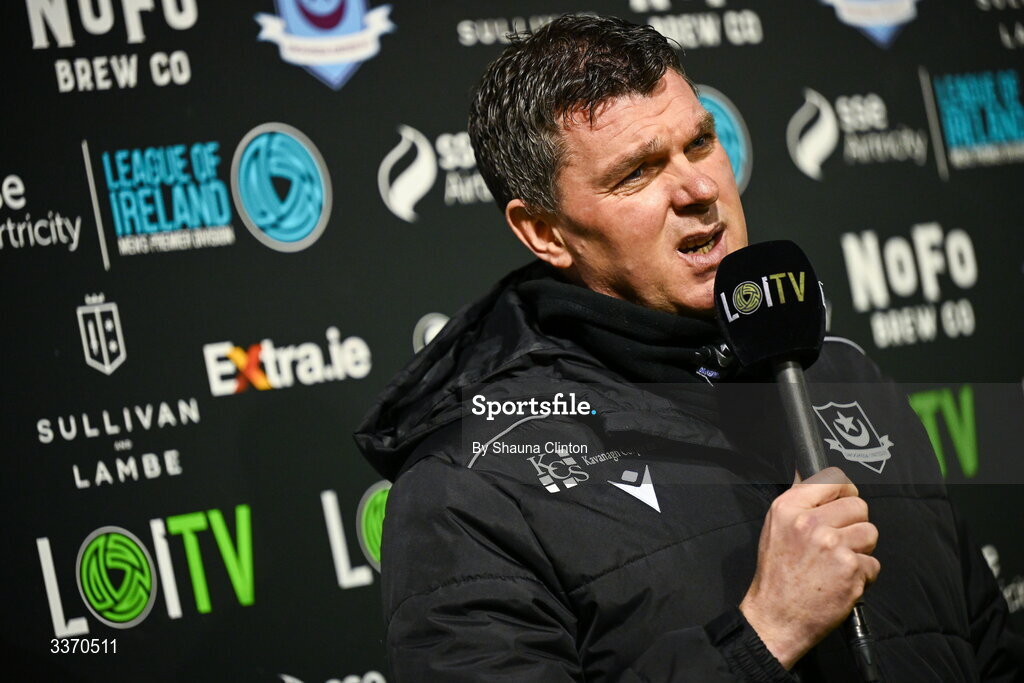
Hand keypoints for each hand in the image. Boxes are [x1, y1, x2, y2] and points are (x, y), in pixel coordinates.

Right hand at [739, 467, 879, 669]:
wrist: (776, 617)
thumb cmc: (776, 574)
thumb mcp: (774, 527)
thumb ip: (797, 500)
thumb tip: (807, 470)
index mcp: (788, 508)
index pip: (833, 479)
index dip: (844, 491)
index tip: (843, 501)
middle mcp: (810, 523)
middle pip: (858, 506)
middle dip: (854, 523)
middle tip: (838, 541)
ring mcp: (832, 546)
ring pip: (870, 533)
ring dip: (860, 549)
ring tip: (839, 562)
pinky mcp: (851, 570)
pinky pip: (873, 563)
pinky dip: (862, 575)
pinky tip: (841, 580)